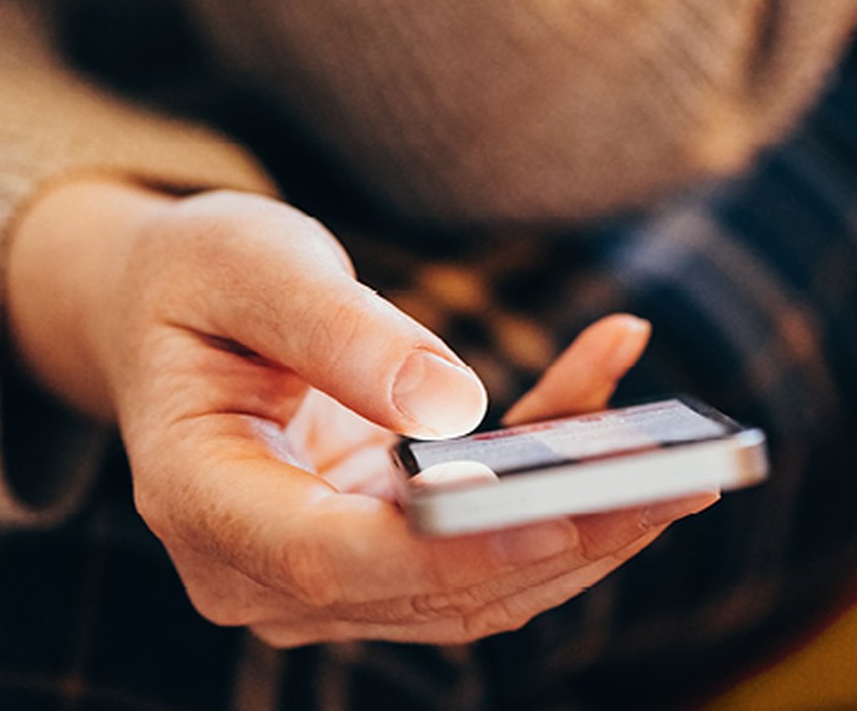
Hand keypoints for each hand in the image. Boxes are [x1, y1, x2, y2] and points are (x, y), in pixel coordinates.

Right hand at [6, 181, 716, 646]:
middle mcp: (256, 568)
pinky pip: (479, 542)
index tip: (568, 513)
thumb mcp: (248, 267)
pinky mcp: (376, 555)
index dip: (451, 548)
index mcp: (200, 500)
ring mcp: (319, 575)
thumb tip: (455, 407)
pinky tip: (607, 391)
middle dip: (556, 540)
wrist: (175, 315)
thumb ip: (336, 331)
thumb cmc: (197, 281)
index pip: (329, 557)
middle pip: (422, 588)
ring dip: (581, 528)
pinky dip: (553, 488)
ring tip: (681, 457)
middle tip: (678, 477)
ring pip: (472, 587)